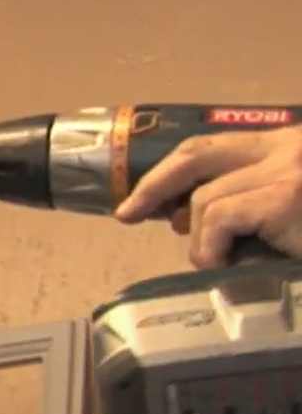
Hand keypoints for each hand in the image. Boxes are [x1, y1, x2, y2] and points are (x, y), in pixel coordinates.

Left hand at [114, 126, 301, 267]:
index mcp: (285, 145)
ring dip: (199, 238)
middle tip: (128, 214)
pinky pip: (221, 217)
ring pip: (205, 196)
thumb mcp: (286, 209)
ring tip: (212, 263)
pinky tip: (224, 267)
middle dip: (153, 186)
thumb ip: (241, 204)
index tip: (139, 199)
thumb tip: (182, 219)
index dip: (167, 172)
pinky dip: (212, 248)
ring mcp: (289, 169)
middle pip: (196, 154)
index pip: (210, 147)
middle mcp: (288, 146)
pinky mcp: (288, 197)